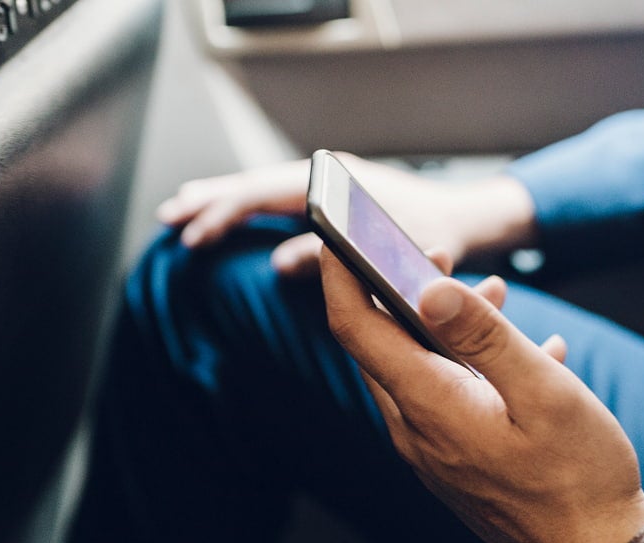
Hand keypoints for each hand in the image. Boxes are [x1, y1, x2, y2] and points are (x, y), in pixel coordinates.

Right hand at [157, 153, 536, 276]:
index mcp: (341, 183)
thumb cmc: (446, 238)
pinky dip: (250, 208)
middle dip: (212, 199)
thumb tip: (278, 264)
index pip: (268, 192)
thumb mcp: (395, 257)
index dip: (226, 211)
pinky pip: (283, 201)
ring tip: (182, 213)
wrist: (474, 219)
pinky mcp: (336, 201)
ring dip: (225, 200)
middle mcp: (334, 178)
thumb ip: (338, 262)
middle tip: (169, 217)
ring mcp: (333, 187)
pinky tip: (226, 219)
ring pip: (268, 189)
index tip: (195, 233)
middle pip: (259, 183)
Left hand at [319, 246, 643, 542]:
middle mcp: (416, 431)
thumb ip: (484, 336)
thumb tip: (429, 284)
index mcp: (429, 405)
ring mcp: (432, 452)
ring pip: (416, 370)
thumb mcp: (543, 393)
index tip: (336, 225)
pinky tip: (523, 354)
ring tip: (493, 295)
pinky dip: (467, 364)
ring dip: (443, 326)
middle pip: (382, 345)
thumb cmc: (580, 478)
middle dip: (400, 289)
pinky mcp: (453, 464)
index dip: (340, 271)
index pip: (356, 327)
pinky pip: (443, 398)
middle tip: (438, 253)